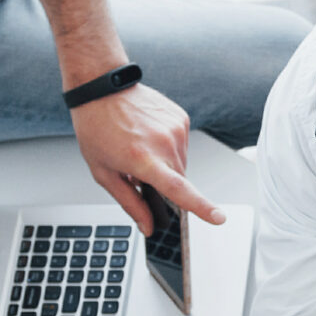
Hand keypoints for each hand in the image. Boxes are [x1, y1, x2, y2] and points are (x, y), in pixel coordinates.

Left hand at [67, 81, 223, 235]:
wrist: (101, 89)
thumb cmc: (97, 128)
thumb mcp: (104, 173)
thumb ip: (130, 203)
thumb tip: (148, 226)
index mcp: (143, 160)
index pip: (179, 189)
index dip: (201, 206)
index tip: (218, 217)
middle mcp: (164, 143)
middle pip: (179, 179)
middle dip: (163, 180)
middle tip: (138, 166)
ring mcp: (175, 129)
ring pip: (181, 162)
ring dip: (166, 162)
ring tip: (141, 145)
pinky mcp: (181, 118)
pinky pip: (181, 144)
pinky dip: (168, 145)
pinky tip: (149, 133)